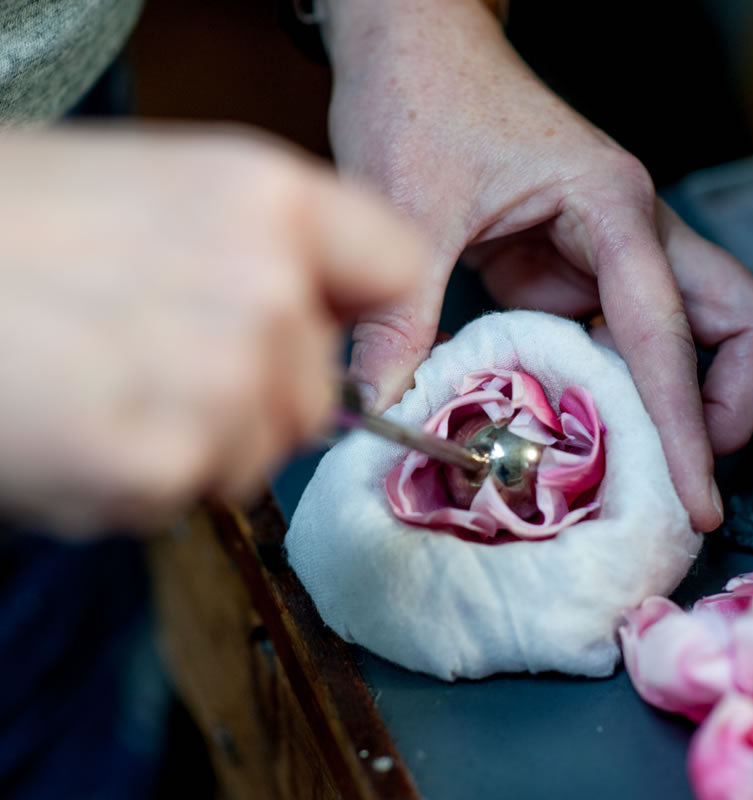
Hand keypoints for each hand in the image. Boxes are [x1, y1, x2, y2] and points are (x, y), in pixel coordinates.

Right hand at [0, 125, 426, 533]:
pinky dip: (131, 486)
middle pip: (320, 389)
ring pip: (255, 454)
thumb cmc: (1, 225)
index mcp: (266, 198)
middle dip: (254, 398)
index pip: (395, 268)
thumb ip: (252, 253)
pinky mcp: (159, 466)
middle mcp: (265, 288)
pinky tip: (68, 432)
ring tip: (96, 391)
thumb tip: (304, 315)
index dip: (360, 312)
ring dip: (189, 444)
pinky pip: (185, 498)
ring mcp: (219, 384)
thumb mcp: (149, 194)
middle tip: (155, 365)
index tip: (331, 334)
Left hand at [321, 0, 752, 531]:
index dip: (689, 426)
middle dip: (724, 405)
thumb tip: (380, 410)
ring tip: (632, 469)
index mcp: (611, 209)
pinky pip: (619, 336)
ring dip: (673, 401)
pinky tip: (578, 425)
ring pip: (688, 333)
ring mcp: (605, 250)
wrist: (410, 48)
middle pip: (734, 323)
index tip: (697, 496)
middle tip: (684, 476)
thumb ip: (401, 322)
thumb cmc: (420, 102)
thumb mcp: (412, 216)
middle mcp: (629, 230)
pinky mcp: (570, 265)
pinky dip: (613, 385)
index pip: (671, 335)